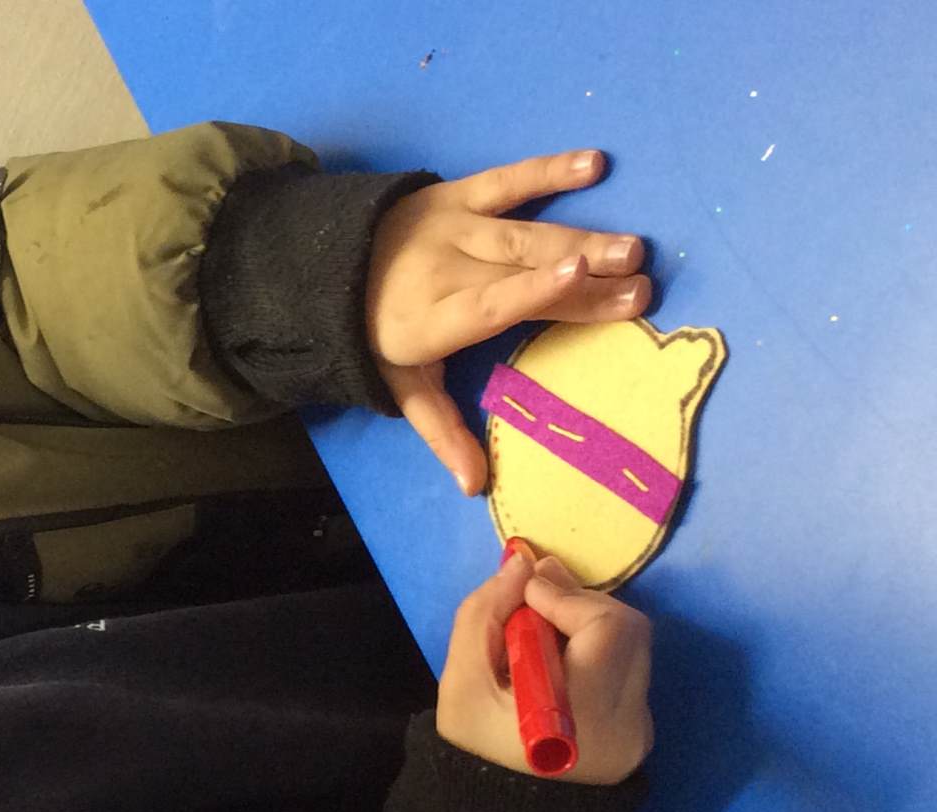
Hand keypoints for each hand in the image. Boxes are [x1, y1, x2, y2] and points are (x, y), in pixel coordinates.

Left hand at [367, 150, 651, 495]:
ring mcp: (453, 226)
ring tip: (633, 249)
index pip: (488, 306)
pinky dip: (549, 169)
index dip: (532, 292)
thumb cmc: (382, 336)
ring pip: (526, 234)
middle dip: (585, 280)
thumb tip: (476, 487)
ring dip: (583, 237)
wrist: (329, 267)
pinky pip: (508, 180)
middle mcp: (444, 267)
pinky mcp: (457, 194)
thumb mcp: (404, 387)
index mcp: (431, 320)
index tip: (576, 280)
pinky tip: (593, 165)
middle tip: (642, 287)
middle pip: (523, 273)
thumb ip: (442, 432)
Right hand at [437, 546, 653, 784]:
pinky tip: (558, 671)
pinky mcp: (641, 735)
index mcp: (583, 717)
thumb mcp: (461, 682)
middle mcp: (627, 725)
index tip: (525, 591)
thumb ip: (486, 614)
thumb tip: (523, 563)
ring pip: (631, 648)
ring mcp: (640, 733)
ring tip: (540, 641)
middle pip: (627, 630)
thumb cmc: (474, 752)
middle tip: (534, 604)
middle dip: (580, 605)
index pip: (604, 628)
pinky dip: (596, 657)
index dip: (567, 597)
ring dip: (588, 628)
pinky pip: (629, 674)